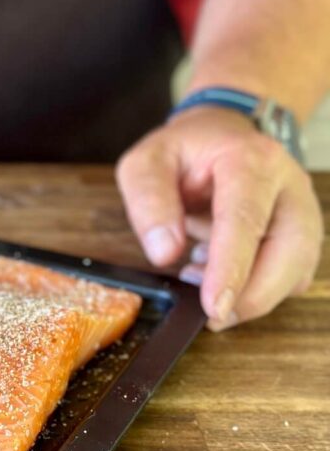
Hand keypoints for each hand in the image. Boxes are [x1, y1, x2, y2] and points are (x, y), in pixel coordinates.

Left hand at [116, 107, 322, 331]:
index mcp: (250, 158)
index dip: (232, 267)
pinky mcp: (302, 237)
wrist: (220, 136)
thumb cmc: (184, 151)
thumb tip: (165, 253)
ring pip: (295, 270)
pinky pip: (290, 277)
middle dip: (251, 294)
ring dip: (252, 294)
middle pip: (288, 251)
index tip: (214, 305)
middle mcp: (288, 184)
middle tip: (210, 315)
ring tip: (202, 283)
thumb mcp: (147, 162)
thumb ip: (149, 201)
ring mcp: (302, 211)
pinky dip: (257, 289)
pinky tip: (221, 275)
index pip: (246, 218)